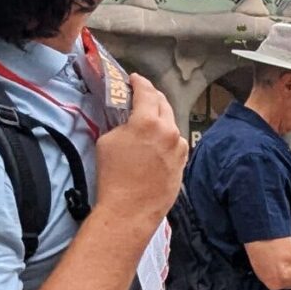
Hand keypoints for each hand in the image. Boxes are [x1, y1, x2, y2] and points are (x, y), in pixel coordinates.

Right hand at [95, 74, 186, 216]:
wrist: (129, 210)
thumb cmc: (113, 176)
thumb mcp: (107, 140)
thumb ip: (121, 123)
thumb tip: (128, 118)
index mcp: (148, 121)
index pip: (146, 91)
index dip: (139, 82)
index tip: (133, 79)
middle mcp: (169, 131)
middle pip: (163, 103)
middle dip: (151, 96)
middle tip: (141, 95)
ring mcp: (179, 148)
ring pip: (171, 124)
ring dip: (160, 118)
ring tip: (148, 120)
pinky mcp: (183, 163)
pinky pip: (175, 142)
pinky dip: (166, 137)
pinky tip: (157, 142)